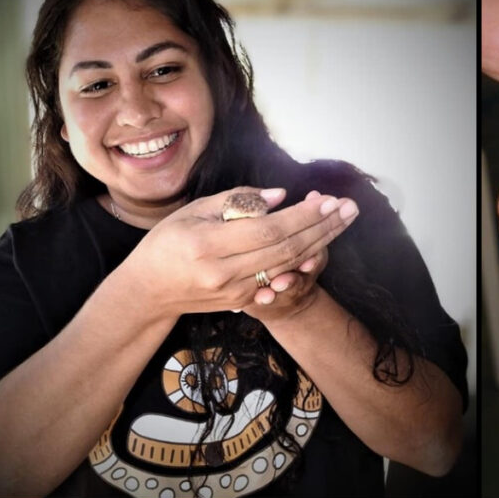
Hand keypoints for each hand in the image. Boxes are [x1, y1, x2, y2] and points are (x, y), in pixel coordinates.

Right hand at [119, 187, 355, 319]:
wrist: (149, 292)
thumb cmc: (167, 243)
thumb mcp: (193, 211)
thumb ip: (236, 201)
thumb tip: (281, 196)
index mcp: (207, 245)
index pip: (268, 229)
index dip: (302, 216)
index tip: (328, 200)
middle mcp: (223, 272)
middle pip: (286, 249)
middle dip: (322, 227)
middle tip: (349, 207)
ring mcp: (235, 291)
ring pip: (289, 265)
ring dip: (321, 242)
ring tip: (345, 220)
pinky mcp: (244, 301)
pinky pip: (281, 277)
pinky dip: (305, 260)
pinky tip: (326, 243)